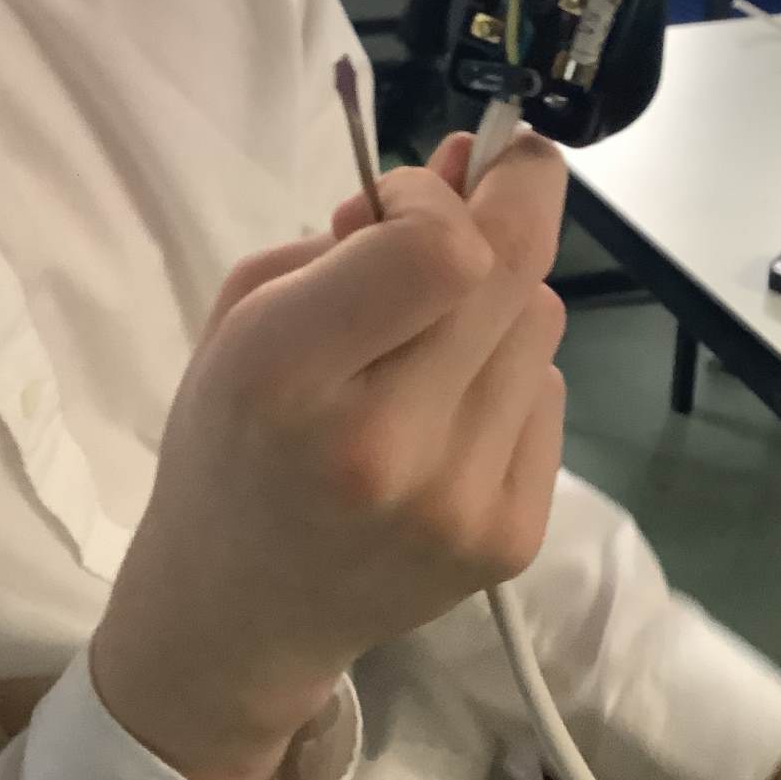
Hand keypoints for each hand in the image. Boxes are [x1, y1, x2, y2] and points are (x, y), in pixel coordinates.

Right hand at [92, 133, 566, 779]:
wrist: (237, 614)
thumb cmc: (231, 437)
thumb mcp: (245, 310)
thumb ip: (349, 229)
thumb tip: (468, 166)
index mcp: (286, 371)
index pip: (437, 248)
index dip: (444, 195)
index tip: (419, 191)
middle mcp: (384, 444)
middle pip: (513, 271)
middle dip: (498, 211)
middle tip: (462, 207)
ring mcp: (458, 502)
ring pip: (542, 323)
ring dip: (497, 301)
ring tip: (431, 339)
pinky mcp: (510, 540)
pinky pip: (549, 394)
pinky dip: (509, 376)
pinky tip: (449, 412)